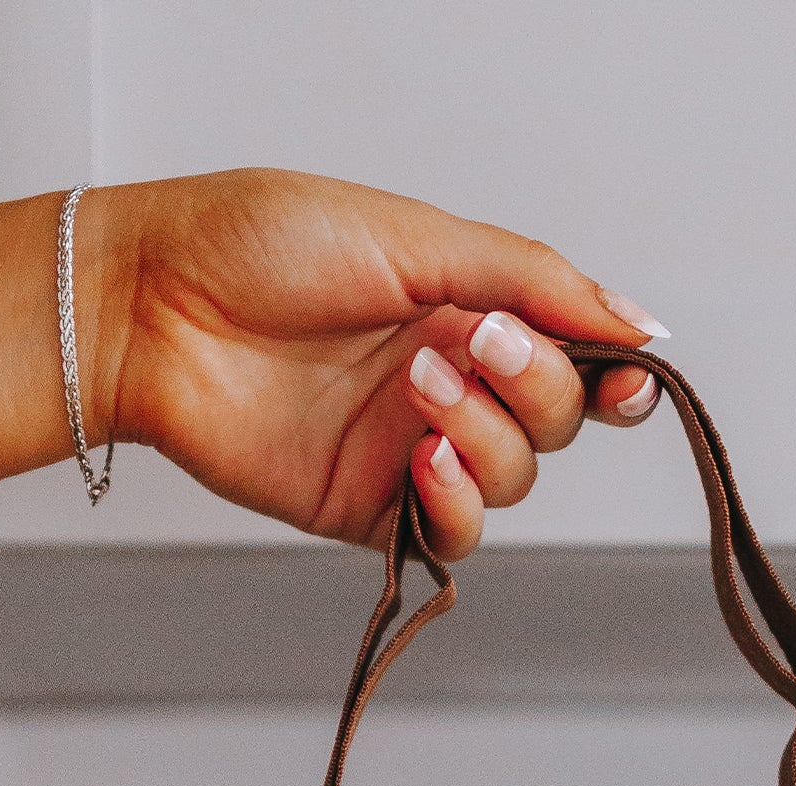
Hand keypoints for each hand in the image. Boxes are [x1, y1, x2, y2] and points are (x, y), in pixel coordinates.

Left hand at [77, 171, 667, 559]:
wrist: (160, 307)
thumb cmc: (259, 247)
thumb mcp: (418, 238)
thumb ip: (534, 281)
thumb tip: (636, 319)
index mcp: (467, 307)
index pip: (575, 357)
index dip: (615, 376)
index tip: (627, 377)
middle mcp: (449, 380)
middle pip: (556, 421)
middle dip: (536, 389)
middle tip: (478, 347)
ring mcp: (412, 449)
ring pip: (513, 481)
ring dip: (487, 438)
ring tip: (418, 392)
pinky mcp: (373, 509)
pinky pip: (454, 537)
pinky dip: (456, 505)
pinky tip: (420, 460)